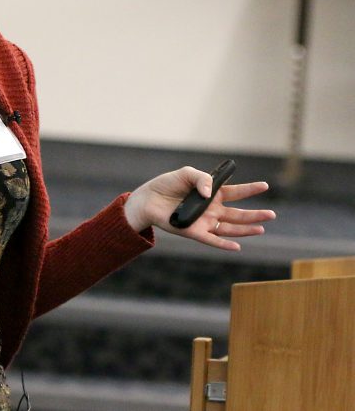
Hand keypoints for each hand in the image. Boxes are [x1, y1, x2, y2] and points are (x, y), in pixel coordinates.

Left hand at [124, 166, 275, 250]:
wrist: (148, 199)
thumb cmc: (167, 185)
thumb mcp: (185, 174)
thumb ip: (201, 178)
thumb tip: (210, 192)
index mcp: (212, 193)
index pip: (235, 192)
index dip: (250, 189)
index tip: (265, 185)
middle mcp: (211, 209)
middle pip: (237, 213)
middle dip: (255, 215)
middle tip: (272, 214)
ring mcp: (204, 221)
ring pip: (229, 228)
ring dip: (246, 229)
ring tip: (261, 229)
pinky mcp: (194, 231)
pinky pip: (212, 240)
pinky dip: (224, 244)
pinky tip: (237, 246)